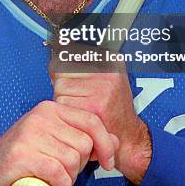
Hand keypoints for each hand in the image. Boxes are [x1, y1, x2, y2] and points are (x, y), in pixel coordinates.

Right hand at [0, 100, 117, 185]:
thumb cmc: (24, 158)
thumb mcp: (54, 141)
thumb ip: (83, 138)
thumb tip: (115, 139)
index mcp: (51, 109)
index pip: (91, 120)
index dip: (105, 143)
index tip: (107, 162)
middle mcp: (41, 116)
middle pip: (83, 144)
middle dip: (80, 166)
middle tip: (64, 173)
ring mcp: (30, 133)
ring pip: (72, 160)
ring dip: (69, 179)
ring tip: (56, 181)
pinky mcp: (22, 155)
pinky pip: (58, 173)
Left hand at [51, 61, 151, 184]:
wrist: (128, 137)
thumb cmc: (111, 109)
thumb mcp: (102, 79)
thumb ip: (79, 64)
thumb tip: (56, 48)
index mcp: (109, 60)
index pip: (69, 53)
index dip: (64, 69)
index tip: (69, 78)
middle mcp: (107, 71)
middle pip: (61, 71)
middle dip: (63, 87)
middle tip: (80, 100)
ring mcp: (102, 87)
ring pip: (60, 88)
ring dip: (64, 101)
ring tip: (82, 108)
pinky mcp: (95, 105)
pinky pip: (63, 104)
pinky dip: (67, 113)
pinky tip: (82, 117)